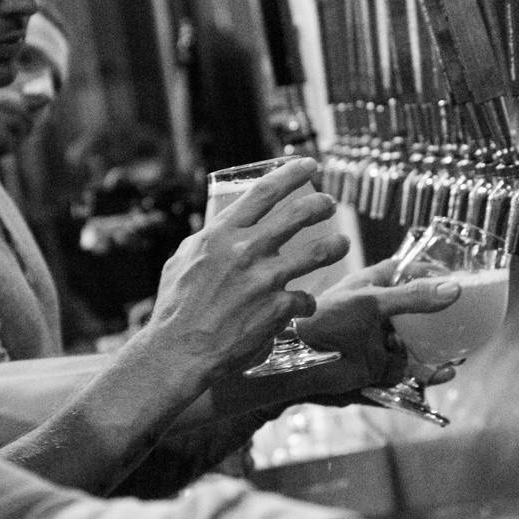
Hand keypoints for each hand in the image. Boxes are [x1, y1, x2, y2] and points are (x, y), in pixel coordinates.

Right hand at [142, 158, 349, 392]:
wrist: (178, 352)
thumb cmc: (176, 309)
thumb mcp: (184, 260)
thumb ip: (211, 240)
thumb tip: (226, 225)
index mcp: (221, 234)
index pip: (263, 192)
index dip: (291, 174)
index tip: (309, 165)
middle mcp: (246, 251)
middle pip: (298, 214)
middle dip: (321, 204)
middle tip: (330, 204)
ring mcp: (264, 279)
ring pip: (317, 251)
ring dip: (335, 246)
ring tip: (343, 244)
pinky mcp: (278, 308)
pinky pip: (305, 299)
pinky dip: (305, 303)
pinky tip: (302, 307)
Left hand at [295, 258, 460, 398]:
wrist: (296, 361)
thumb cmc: (325, 319)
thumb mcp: (372, 301)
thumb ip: (414, 297)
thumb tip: (454, 290)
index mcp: (376, 284)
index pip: (410, 271)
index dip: (432, 271)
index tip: (459, 275)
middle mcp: (381, 312)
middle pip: (420, 311)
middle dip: (442, 315)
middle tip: (470, 316)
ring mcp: (381, 340)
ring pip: (419, 343)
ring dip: (439, 347)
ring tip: (462, 349)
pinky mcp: (379, 367)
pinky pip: (410, 370)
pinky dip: (428, 373)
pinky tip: (445, 372)